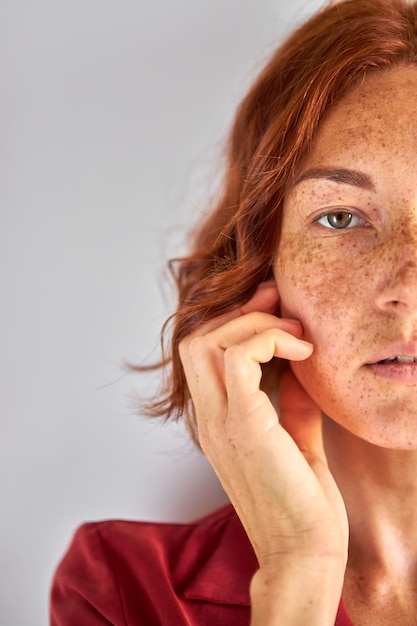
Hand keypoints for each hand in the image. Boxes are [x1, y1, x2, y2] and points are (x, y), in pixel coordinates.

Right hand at [179, 282, 347, 622]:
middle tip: (278, 305)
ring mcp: (221, 423)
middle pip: (195, 340)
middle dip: (238, 312)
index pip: (202, 353)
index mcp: (218, 422)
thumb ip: (291, 402)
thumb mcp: (296, 440)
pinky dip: (267, 341)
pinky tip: (300, 354)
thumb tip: (298, 366)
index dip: (234, 321)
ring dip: (253, 323)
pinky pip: (238, 360)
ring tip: (294, 334)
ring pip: (207, 343)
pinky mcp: (244, 426)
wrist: (303, 557)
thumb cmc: (303, 506)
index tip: (274, 309)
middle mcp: (210, 418)